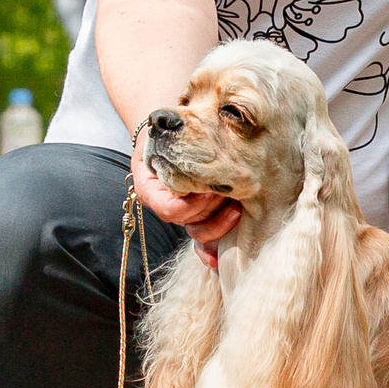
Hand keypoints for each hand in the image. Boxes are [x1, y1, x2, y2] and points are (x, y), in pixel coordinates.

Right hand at [130, 141, 239, 266]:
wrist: (174, 129)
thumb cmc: (169, 128)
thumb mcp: (163, 130)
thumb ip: (172, 141)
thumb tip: (188, 137)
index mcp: (151, 190)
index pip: (171, 210)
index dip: (193, 205)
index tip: (210, 189)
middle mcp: (167, 205)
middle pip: (189, 223)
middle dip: (211, 210)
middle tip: (228, 194)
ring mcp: (183, 214)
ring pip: (199, 232)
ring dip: (220, 224)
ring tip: (237, 207)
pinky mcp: (199, 216)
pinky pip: (202, 243)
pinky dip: (210, 252)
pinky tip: (217, 260)